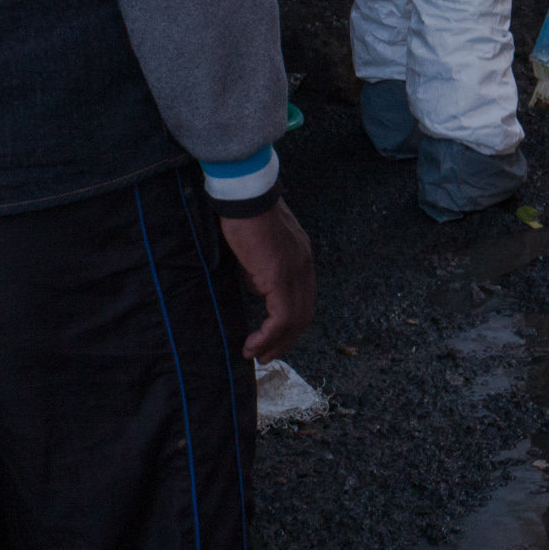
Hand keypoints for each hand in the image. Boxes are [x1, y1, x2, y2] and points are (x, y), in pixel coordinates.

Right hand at [221, 201, 315, 359]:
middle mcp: (304, 266)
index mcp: (300, 257)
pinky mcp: (279, 276)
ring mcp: (295, 271)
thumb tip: (257, 286)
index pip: (303, 298)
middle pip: (304, 313)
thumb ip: (261, 266)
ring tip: (257, 355)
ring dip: (276, 343)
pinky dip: (268, 336)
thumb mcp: (257, 245)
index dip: (290, 322)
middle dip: (286, 339)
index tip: (272, 338)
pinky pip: (281, 317)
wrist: (245, 194)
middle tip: (266, 356)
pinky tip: (253, 344)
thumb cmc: (244, 212)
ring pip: (294, 319)